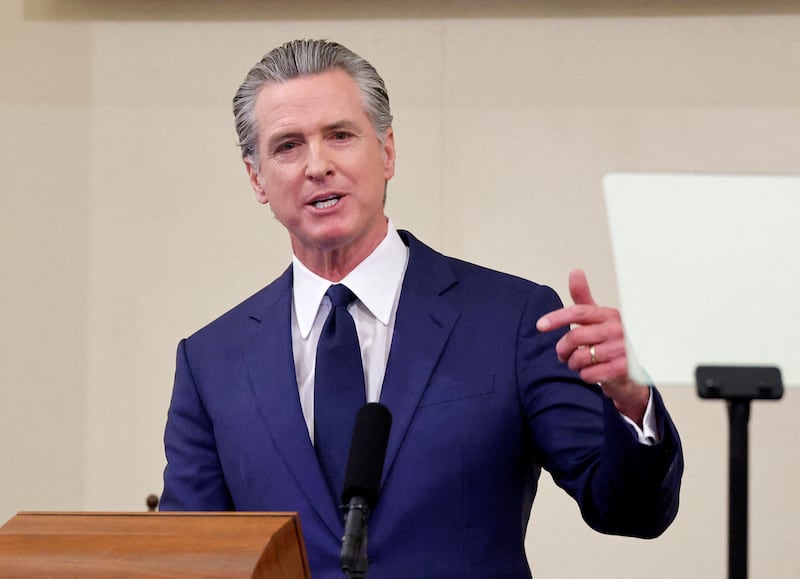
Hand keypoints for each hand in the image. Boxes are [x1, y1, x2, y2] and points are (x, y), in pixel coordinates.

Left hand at [536, 269, 648, 424]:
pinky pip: (589, 374)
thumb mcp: (598, 318)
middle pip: (575, 337)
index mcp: (610, 314)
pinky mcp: (623, 369)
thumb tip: (575, 271)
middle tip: (562, 355)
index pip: (578, 312)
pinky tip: (591, 373)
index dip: (557, 318)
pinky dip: (584, 376)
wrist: (633, 369)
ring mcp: (622, 350)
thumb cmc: (611, 340)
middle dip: (562, 349)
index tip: (540, 325)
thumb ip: (583, 299)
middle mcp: (618, 330)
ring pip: (580, 358)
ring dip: (573, 364)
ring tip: (578, 364)